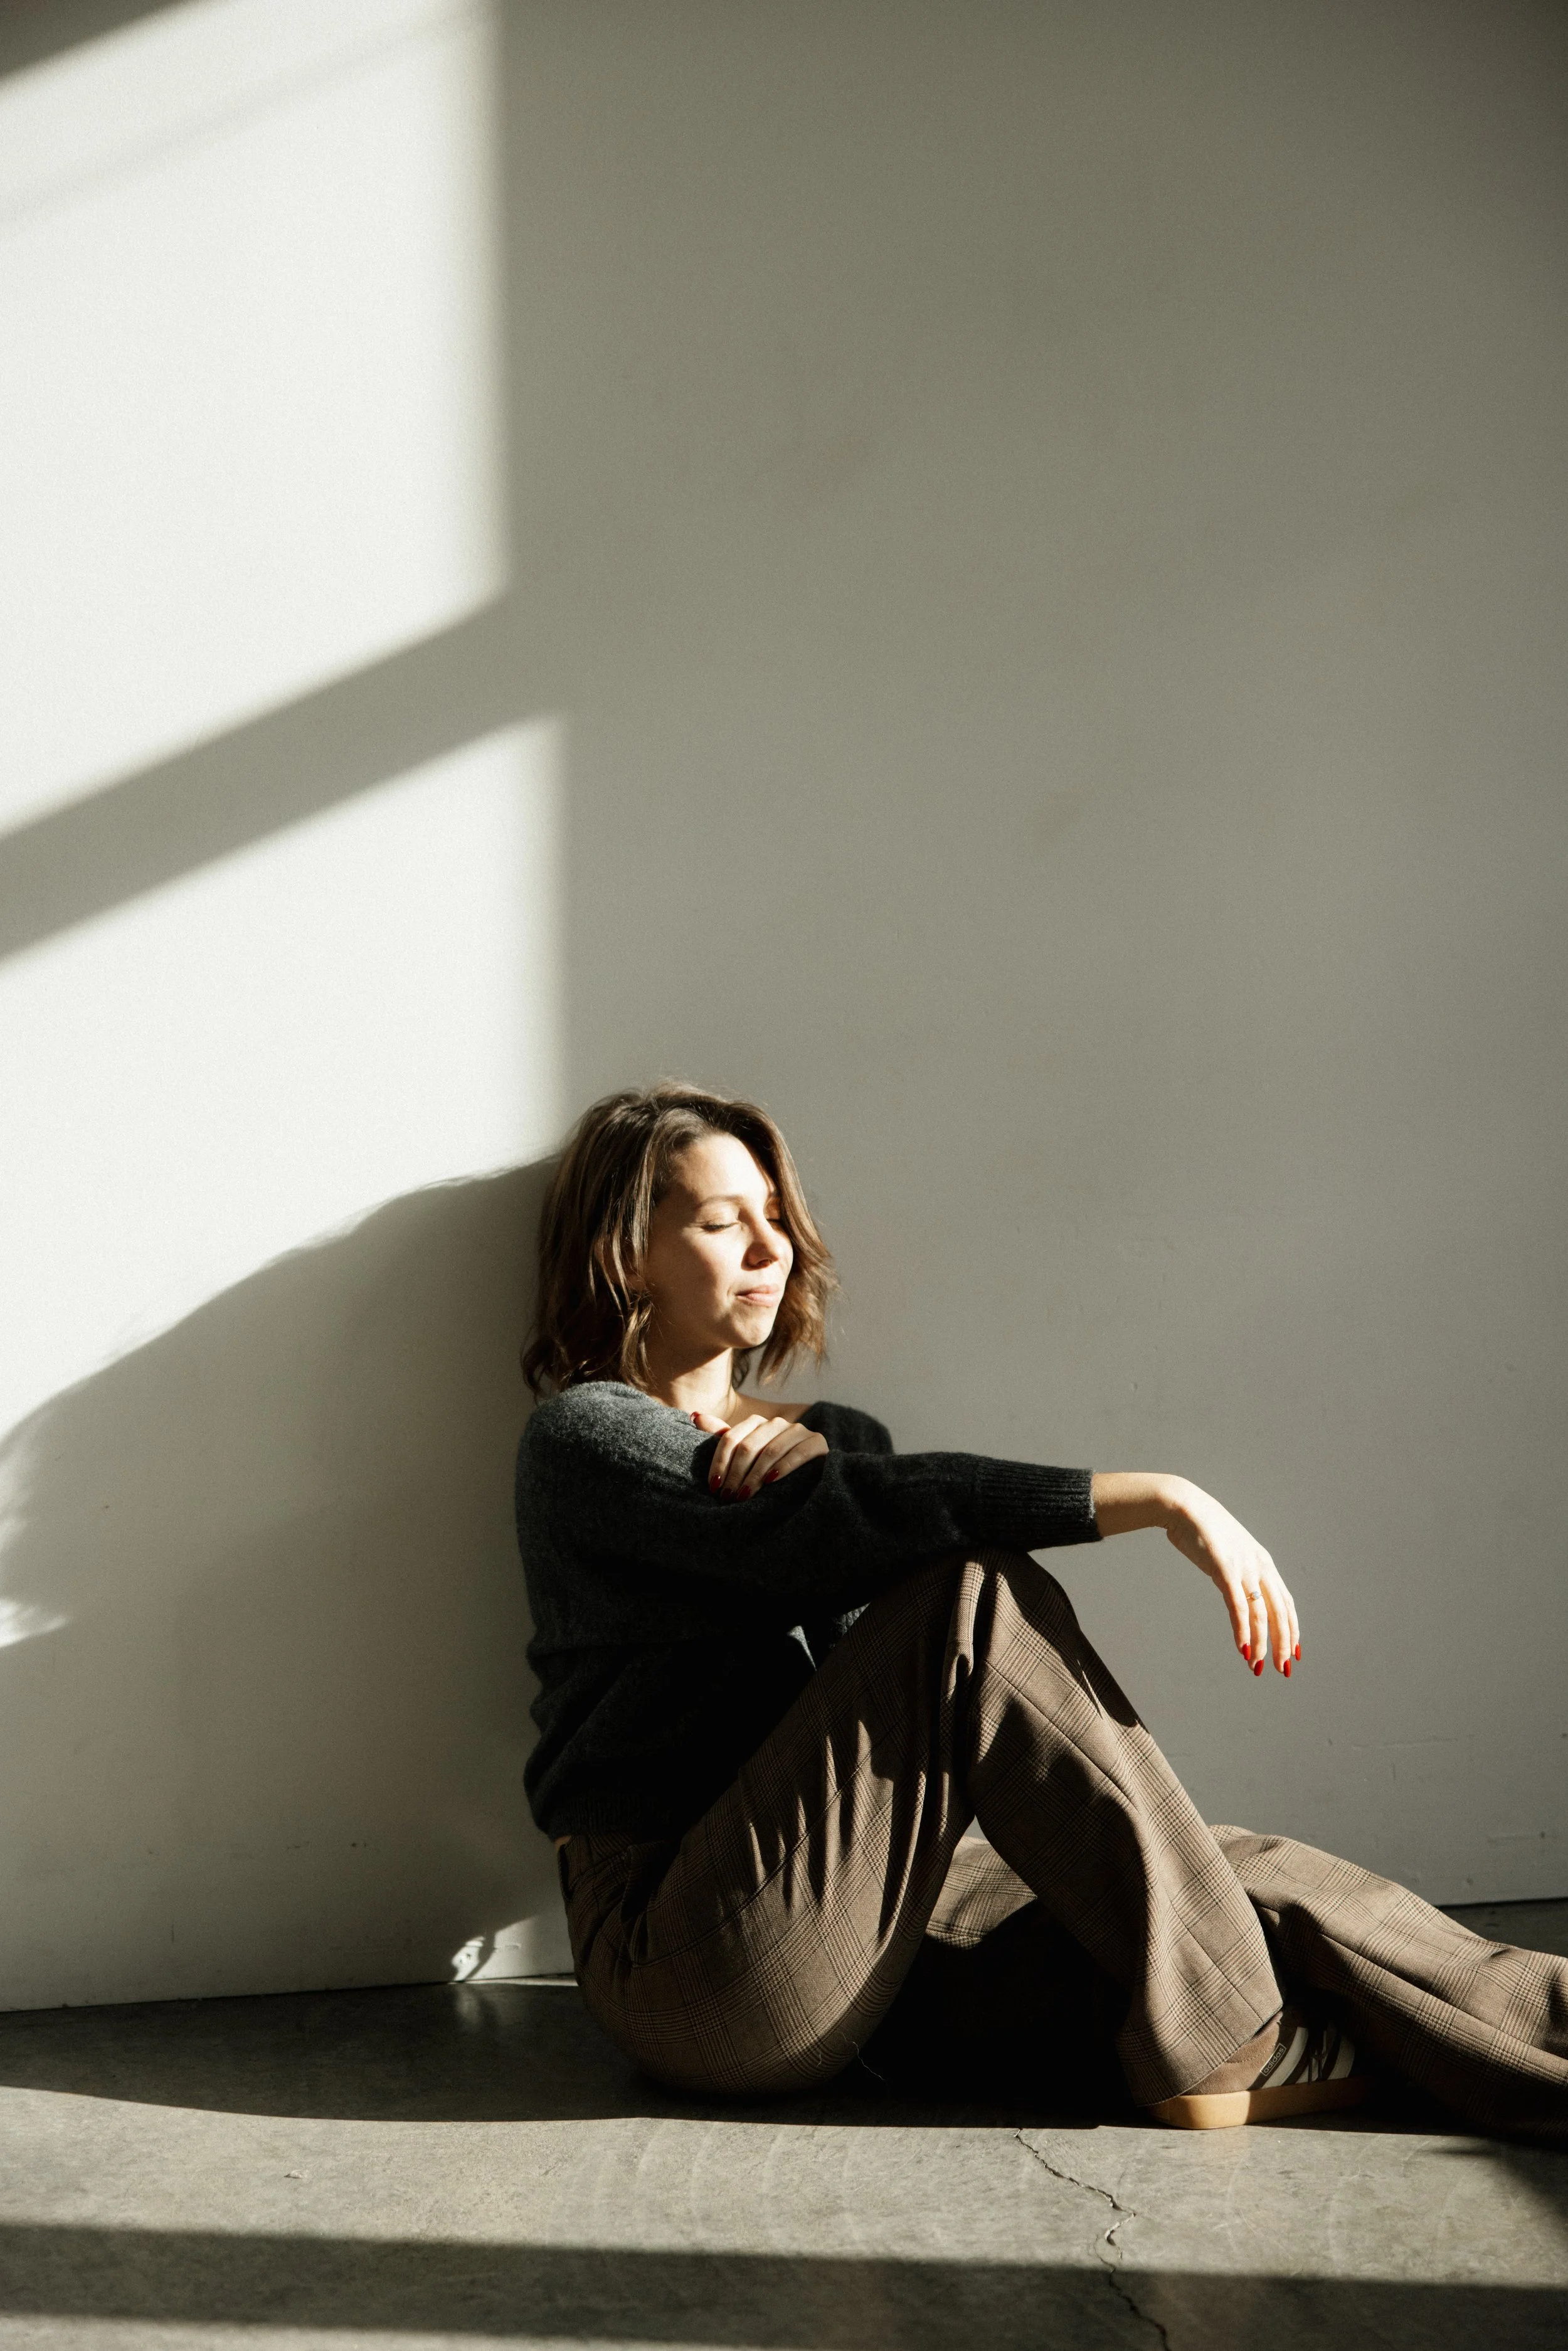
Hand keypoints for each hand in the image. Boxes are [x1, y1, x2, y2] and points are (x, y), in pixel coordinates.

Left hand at [692, 1411, 828, 1499]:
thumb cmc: (771, 1467)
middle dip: (736, 1475)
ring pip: (770, 1451)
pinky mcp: (817, 1442)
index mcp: (757, 1423)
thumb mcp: (746, 1453)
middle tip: (728, 1497)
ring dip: (755, 1476)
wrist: (811, 1474)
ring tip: (745, 1497)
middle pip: (748, 1447)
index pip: (730, 1439)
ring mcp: (798, 1431)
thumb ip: (722, 1435)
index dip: (719, 1463)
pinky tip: (772, 1482)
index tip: (713, 1486)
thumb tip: (694, 1416)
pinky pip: (798, 1453)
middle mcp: (776, 1423)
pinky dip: (784, 1467)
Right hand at [1091, 1472, 1301, 1676]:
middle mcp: (1259, 1566)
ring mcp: (1243, 1568)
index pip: (1285, 1602)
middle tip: (1283, 1668)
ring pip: (1261, 1614)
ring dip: (1262, 1643)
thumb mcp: (1228, 1551)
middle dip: (1283, 1643)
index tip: (1294, 1651)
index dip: (1292, 1628)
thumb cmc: (1202, 1529)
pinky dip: (1243, 1630)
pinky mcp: (1224, 1570)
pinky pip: (1238, 1607)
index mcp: (1263, 1562)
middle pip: (1280, 1612)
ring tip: (1258, 1665)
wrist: (1184, 1506)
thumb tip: (1235, 1588)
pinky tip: (1243, 1648)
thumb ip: (1236, 1571)